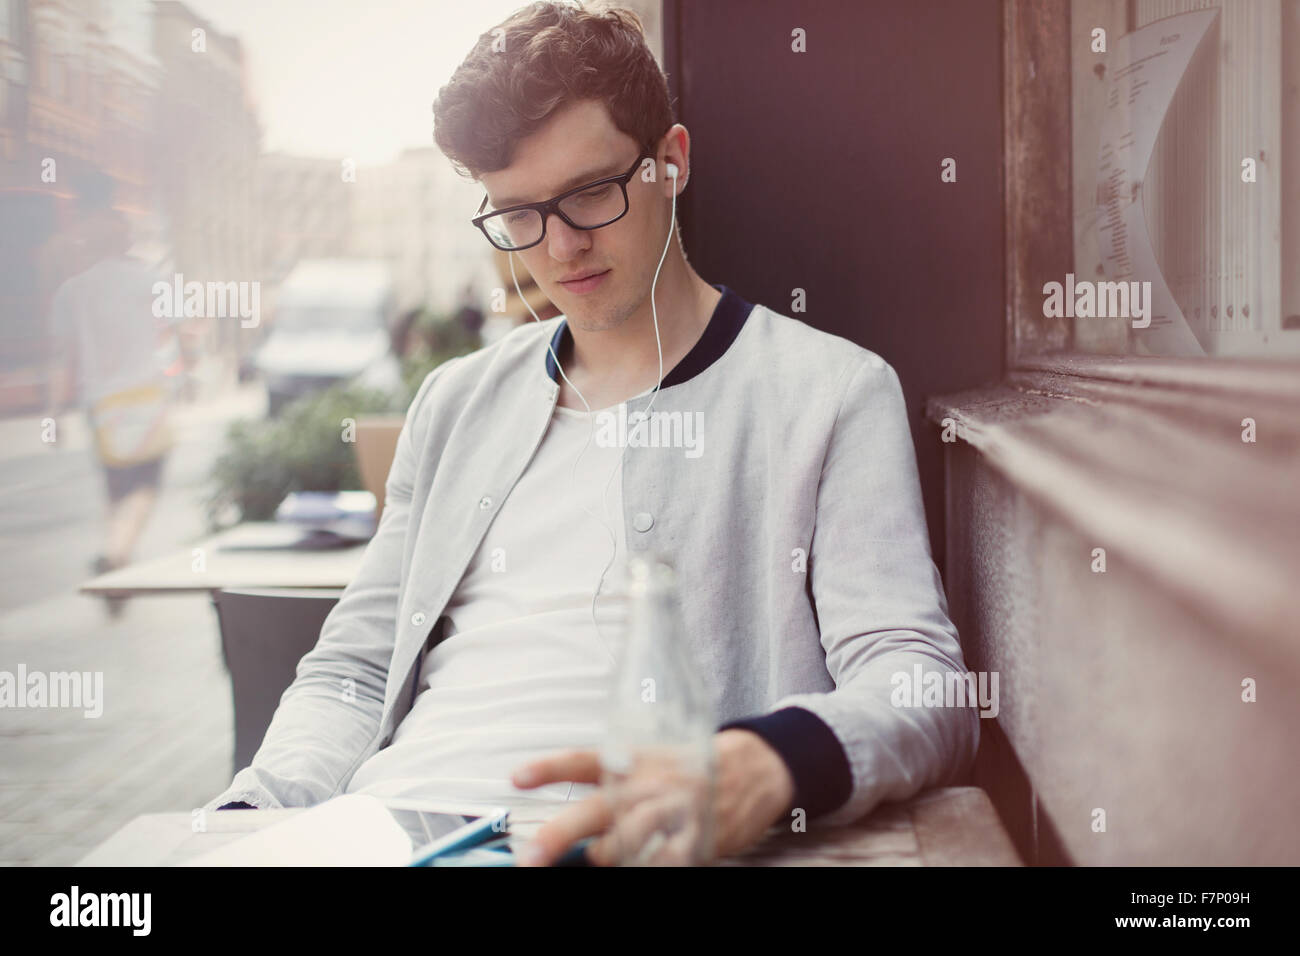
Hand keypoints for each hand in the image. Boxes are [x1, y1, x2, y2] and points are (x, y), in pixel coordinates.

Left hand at [510, 729, 794, 865]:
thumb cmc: (690, 768)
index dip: (549, 768)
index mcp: (633, 760)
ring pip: (630, 838)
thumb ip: (612, 784)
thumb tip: (573, 831)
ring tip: (595, 859)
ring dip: (606, 853)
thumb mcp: (651, 761)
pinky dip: (649, 866)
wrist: (753, 769)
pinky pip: (667, 860)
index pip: (584, 760)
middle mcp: (649, 784)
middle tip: (530, 857)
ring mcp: (674, 811)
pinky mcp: (697, 837)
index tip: (516, 778)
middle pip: (597, 808)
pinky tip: (636, 866)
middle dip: (560, 835)